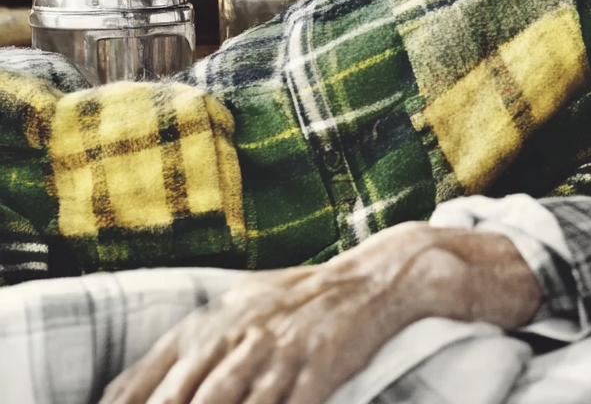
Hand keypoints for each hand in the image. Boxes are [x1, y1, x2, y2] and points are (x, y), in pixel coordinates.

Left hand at [100, 222, 541, 403]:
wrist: (378, 277)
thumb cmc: (304, 298)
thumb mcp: (242, 306)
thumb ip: (193, 344)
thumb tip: (132, 389)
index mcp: (210, 322)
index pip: (144, 380)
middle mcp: (238, 335)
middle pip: (183, 398)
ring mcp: (278, 352)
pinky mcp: (318, 367)